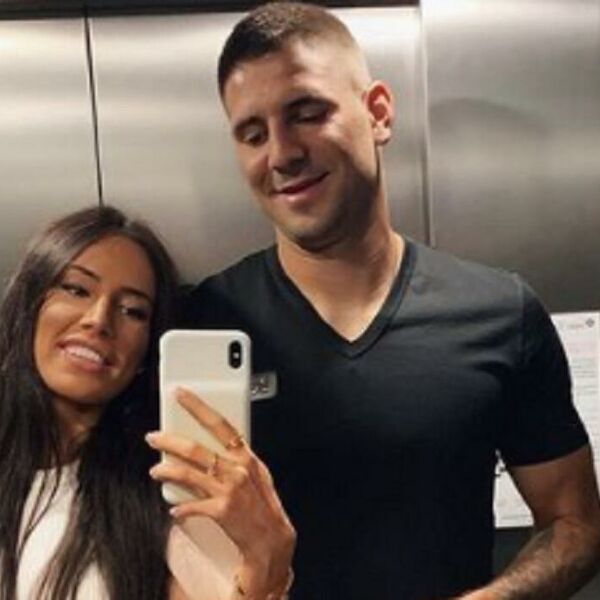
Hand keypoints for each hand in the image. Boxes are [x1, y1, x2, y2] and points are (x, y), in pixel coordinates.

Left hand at [146, 387, 295, 596]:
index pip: (219, 424)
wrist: (271, 538)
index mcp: (245, 456)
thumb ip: (235, 459)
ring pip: (188, 473)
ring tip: (156, 470)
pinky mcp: (221, 510)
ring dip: (167, 471)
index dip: (198, 407)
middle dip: (169, 441)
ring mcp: (228, 489)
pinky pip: (191, 505)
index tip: (181, 395)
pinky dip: (180, 507)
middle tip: (154, 437)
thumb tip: (210, 449)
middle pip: (196, 449)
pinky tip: (174, 508)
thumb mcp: (256, 474)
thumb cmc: (263, 506)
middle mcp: (236, 469)